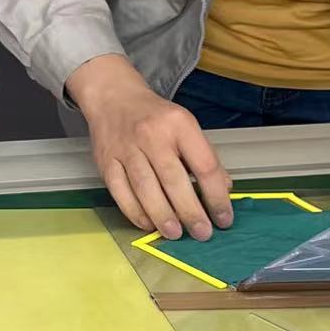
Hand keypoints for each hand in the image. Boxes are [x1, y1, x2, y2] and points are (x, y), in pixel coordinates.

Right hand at [69, 55, 233, 240]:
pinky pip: (120, 192)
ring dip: (162, 216)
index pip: (204, 164)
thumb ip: (204, 156)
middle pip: (173, 179)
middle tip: (202, 233)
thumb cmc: (154, 115)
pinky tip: (148, 224)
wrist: (113, 96)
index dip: (217, 196)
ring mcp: (126, 148)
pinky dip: (135, 212)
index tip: (224, 217)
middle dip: (190, 211)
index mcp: (179, 124)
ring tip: (175, 234)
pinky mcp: (106, 161)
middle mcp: (152, 134)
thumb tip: (223, 188)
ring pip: (145, 188)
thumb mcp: (186, 125)